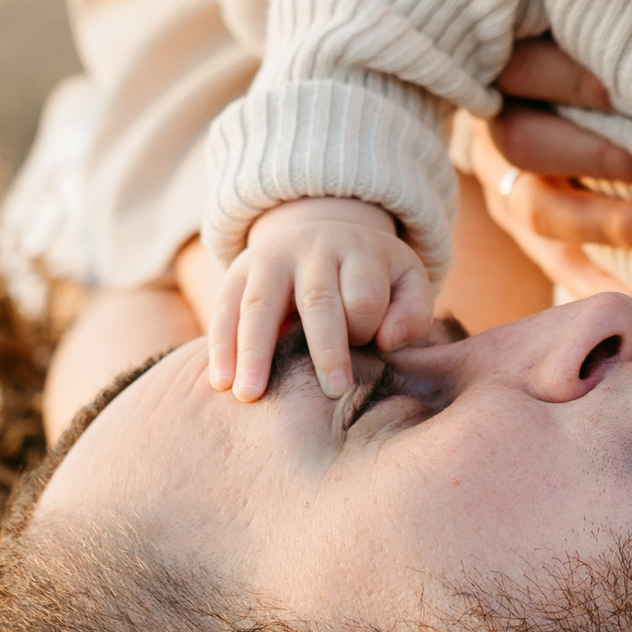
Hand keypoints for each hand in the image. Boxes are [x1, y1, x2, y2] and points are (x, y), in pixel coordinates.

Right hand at [209, 199, 434, 399]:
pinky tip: (219, 381)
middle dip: (326, 349)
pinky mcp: (239, 272)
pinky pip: (225, 308)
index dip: (365, 329)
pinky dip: (221, 345)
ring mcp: (270, 259)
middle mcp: (313, 250)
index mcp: (359, 251)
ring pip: (261, 304)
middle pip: (318, 300)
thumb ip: (412, 313)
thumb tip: (388, 341)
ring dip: (253, 351)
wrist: (322, 236)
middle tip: (332, 393)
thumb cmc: (371, 278)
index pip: (364, 296)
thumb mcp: (405, 284)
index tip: (367, 351)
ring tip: (249, 395)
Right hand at [478, 42, 631, 285]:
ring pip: (538, 209)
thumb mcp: (572, 39)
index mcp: (504, 67)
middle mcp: (493, 126)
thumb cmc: (569, 59)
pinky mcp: (517, 224)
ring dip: (605, 221)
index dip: (581, 81)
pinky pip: (552, 259)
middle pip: (525, 142)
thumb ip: (609, 43)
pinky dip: (596, 282)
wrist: (512, 95)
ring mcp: (499, 182)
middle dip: (598, 155)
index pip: (530, 69)